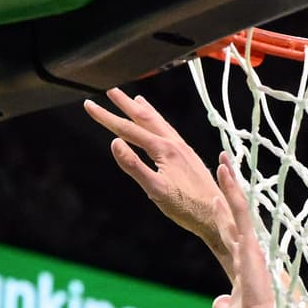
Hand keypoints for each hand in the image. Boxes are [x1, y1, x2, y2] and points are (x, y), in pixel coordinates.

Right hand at [84, 88, 229, 265]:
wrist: (220, 216)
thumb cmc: (188, 209)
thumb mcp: (156, 191)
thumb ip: (134, 166)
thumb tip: (114, 143)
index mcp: (164, 150)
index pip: (128, 129)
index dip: (106, 117)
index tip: (88, 105)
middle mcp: (174, 144)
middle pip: (145, 118)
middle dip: (125, 104)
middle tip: (110, 90)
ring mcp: (183, 149)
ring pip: (160, 123)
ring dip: (145, 110)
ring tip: (135, 99)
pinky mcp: (189, 158)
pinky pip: (170, 133)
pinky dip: (160, 123)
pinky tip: (161, 128)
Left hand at [210, 155, 277, 307]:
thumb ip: (224, 307)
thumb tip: (218, 303)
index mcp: (244, 270)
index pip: (230, 237)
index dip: (222, 218)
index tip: (215, 200)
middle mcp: (249, 255)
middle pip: (234, 217)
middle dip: (227, 194)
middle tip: (222, 168)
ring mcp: (252, 248)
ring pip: (240, 208)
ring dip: (231, 183)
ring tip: (222, 159)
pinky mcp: (253, 244)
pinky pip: (242, 211)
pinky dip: (233, 190)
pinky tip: (224, 170)